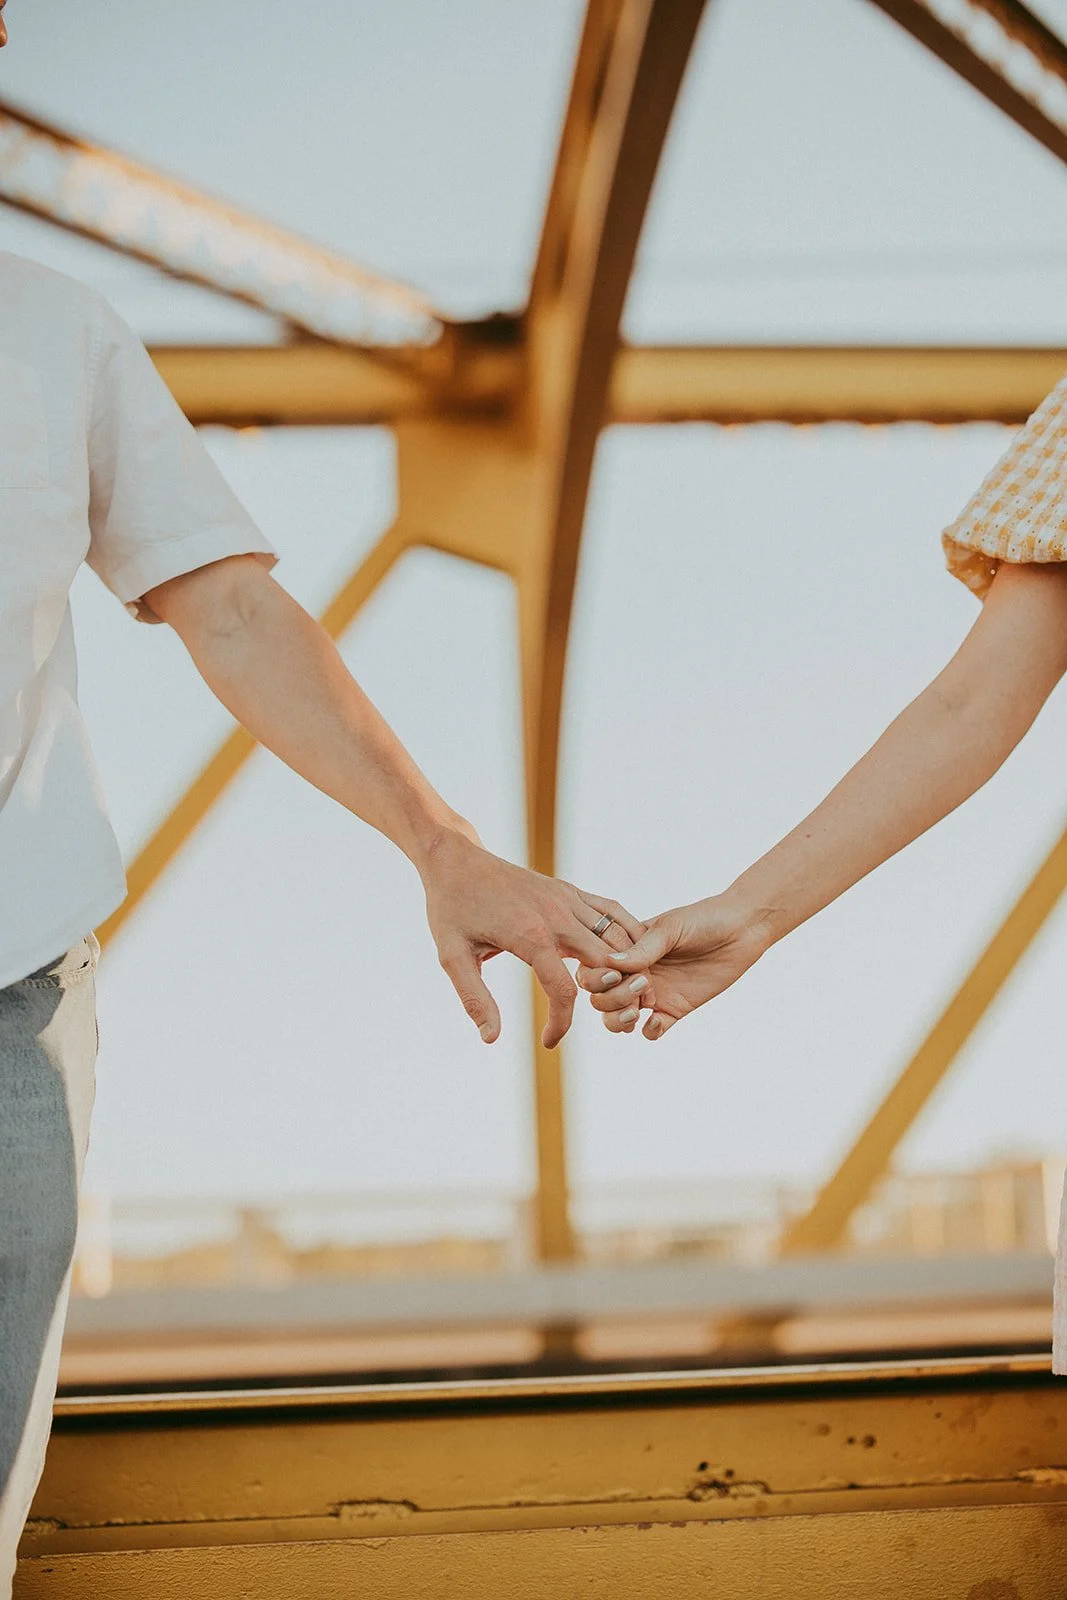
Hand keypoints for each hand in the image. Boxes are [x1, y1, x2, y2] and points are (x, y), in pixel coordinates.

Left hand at [418, 828, 651, 1048]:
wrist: (456, 860)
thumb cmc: (451, 909)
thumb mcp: (452, 956)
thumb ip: (474, 999)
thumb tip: (491, 1038)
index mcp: (530, 936)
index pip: (564, 991)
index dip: (561, 1023)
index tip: (547, 1042)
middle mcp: (557, 915)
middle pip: (607, 964)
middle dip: (614, 995)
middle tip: (610, 1017)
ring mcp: (567, 899)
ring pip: (617, 938)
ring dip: (626, 967)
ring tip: (621, 994)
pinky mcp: (569, 890)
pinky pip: (611, 912)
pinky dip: (627, 934)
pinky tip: (630, 954)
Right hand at [577, 894, 775, 1039]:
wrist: (742, 929)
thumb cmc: (704, 919)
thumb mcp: (670, 928)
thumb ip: (642, 948)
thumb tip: (611, 963)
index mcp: (627, 950)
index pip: (593, 969)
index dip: (595, 977)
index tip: (616, 973)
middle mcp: (635, 973)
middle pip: (600, 998)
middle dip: (610, 999)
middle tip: (642, 985)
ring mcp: (654, 993)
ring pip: (618, 1019)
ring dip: (619, 1020)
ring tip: (638, 1011)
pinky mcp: (675, 1009)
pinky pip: (652, 1031)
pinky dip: (649, 1031)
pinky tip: (657, 1019)